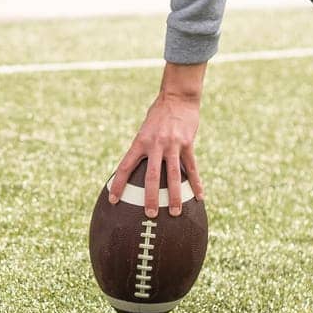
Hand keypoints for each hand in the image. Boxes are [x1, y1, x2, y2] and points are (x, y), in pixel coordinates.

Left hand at [109, 61, 207, 217]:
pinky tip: (200, 197)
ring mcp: (172, 144)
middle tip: (149, 215)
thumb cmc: (158, 115)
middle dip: (150, 197)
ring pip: (173, 175)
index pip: (126, 166)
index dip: (118, 184)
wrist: (177, 97)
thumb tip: (136, 171)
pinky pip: (191, 168)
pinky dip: (196, 184)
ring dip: (174, 196)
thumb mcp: (144, 130)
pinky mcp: (187, 144)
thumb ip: (142, 149)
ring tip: (174, 213)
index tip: (113, 200)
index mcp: (140, 142)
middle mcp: (155, 144)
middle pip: (151, 176)